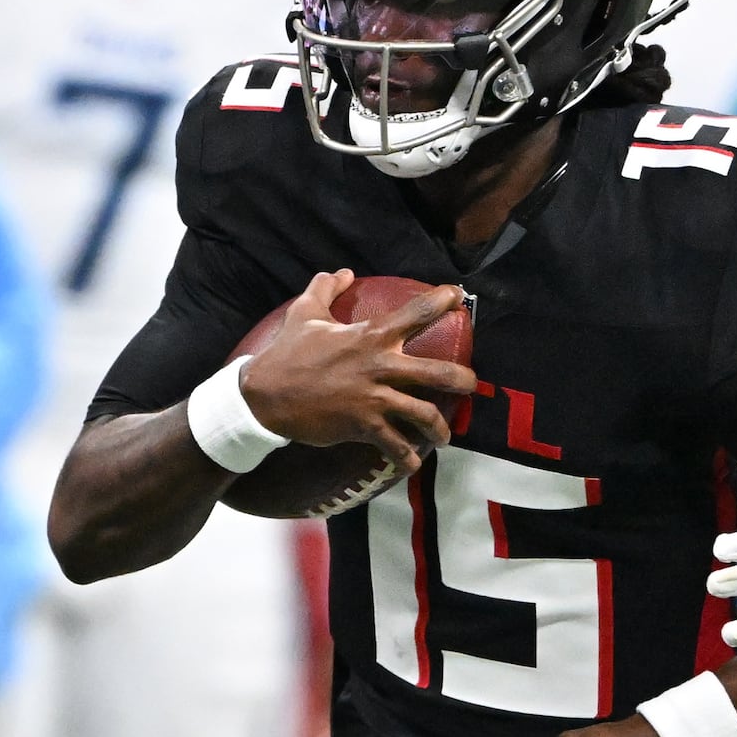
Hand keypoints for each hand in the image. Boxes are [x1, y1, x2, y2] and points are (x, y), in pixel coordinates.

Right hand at [237, 271, 474, 462]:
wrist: (264, 397)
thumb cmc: (286, 353)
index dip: (442, 300)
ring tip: (445, 436)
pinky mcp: (363, 426)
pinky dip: (407, 458)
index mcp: (370, 335)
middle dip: (463, 379)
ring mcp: (374, 398)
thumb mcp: (303, 313)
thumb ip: (325, 288)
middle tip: (472, 384)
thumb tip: (342, 272)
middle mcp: (379, 366)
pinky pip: (395, 445)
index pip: (416, 312)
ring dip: (440, 428)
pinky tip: (413, 464)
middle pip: (437, 371)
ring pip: (424, 414)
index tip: (459, 296)